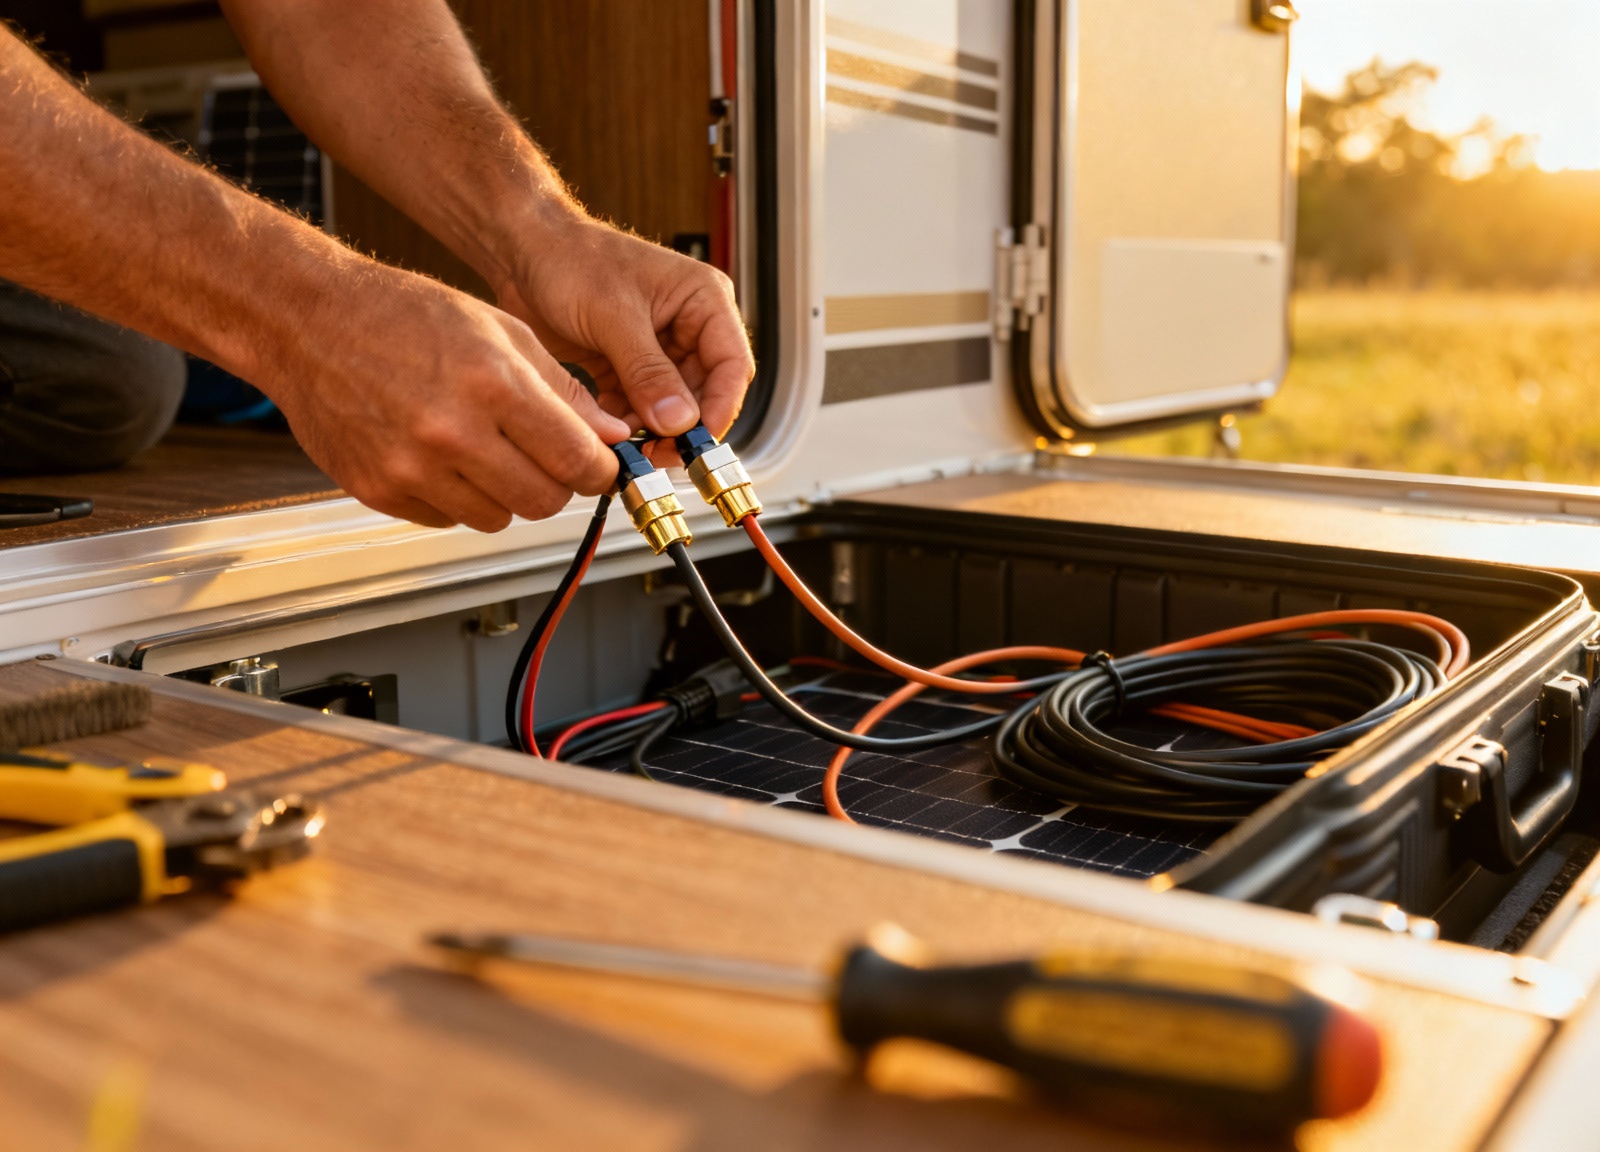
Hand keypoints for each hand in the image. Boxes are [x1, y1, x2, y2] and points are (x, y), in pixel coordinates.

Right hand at [267, 266, 629, 530]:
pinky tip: (441, 456)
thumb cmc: (404, 315)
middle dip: (556, 485)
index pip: (577, 461)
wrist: (308, 320)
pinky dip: (457, 497)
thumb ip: (564, 391)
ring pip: (498, 518)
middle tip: (545, 458)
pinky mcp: (380, 491)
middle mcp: (452, 433)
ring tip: (484, 448)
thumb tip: (613, 438)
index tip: (598, 466)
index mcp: (493, 384)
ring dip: (505, 493)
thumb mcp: (502, 332)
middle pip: (544, 501)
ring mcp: (411, 469)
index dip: (599, 469)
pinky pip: (448, 519)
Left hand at [495, 216, 754, 460]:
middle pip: (705, 393)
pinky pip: (640, 407)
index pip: (731, 364)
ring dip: (652, 430)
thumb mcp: (614, 316)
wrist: (523, 253)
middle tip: (658, 453)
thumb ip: (648, 371)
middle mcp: (687, 326)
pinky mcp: (630, 366)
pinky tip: (607, 428)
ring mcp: (659, 349)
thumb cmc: (570, 258)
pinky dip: (627, 423)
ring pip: (672, 407)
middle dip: (682, 426)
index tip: (699, 440)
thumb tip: (679, 420)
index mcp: (702, 300)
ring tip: (626, 443)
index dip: (721, 407)